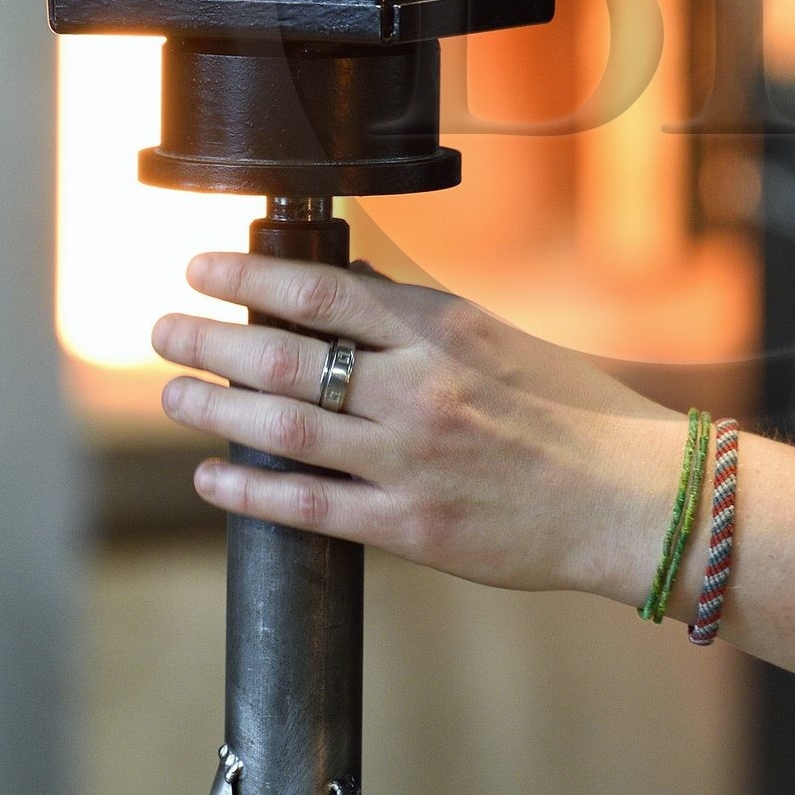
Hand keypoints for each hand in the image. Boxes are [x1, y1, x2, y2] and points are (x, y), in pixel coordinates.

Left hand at [153, 252, 688, 603]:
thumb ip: (422, 316)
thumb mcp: (500, 339)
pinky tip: (210, 476)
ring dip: (214, 408)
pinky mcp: (411, 526)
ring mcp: (412, 459)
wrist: (631, 498)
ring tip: (173, 395)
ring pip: (285, 426)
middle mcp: (421, 388)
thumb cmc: (575, 414)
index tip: (200, 268)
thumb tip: (351, 283)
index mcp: (444, 330)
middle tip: (162, 330)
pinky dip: (249, 490)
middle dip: (210, 340)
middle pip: (286, 355)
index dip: (249, 276)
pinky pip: (310, 506)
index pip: (323, 290)